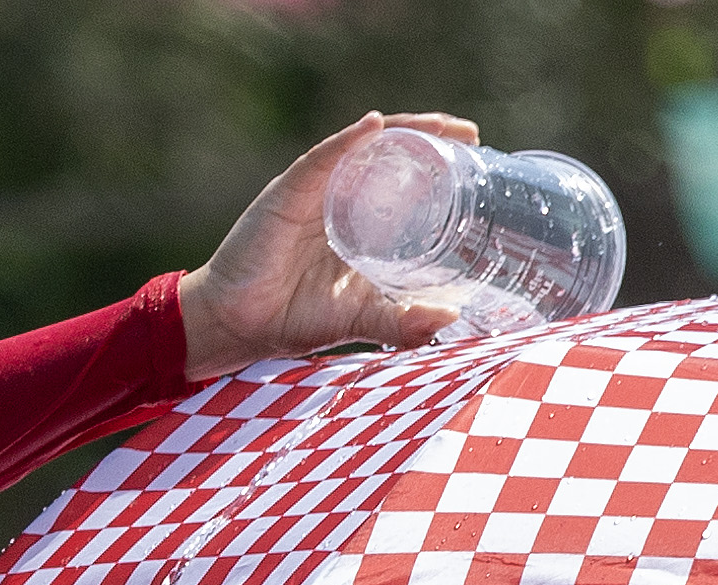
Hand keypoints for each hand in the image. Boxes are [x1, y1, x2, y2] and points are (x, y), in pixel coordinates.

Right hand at [177, 110, 481, 379]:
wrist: (239, 325)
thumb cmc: (295, 317)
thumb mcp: (363, 318)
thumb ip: (403, 322)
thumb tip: (451, 317)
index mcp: (359, 220)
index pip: (404, 179)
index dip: (440, 164)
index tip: (478, 158)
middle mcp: (339, 197)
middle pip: (390, 154)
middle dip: (432, 138)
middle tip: (471, 136)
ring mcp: (314, 191)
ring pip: (362, 147)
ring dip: (402, 130)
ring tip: (439, 126)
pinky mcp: (287, 193)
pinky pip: (320, 159)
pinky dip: (346, 141)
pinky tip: (373, 127)